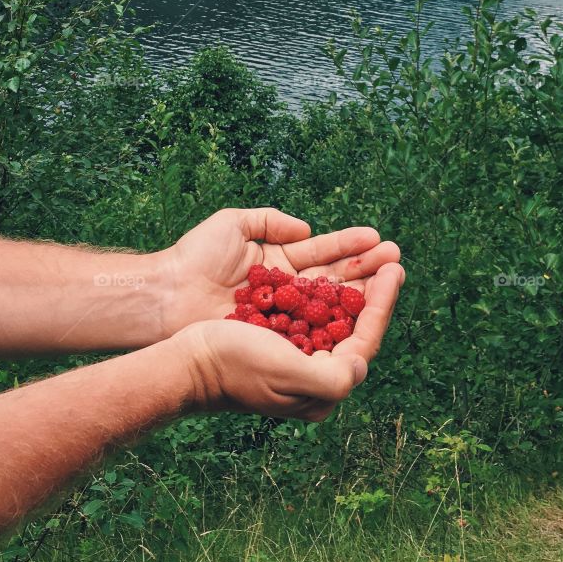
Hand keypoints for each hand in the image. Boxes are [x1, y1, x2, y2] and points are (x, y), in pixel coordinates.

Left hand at [160, 207, 400, 336]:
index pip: (324, 254)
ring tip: (391, 279)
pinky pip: (313, 332)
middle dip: (367, 270)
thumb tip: (308, 230)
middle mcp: (287, 293)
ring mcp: (285, 318)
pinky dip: (338, 324)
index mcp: (280, 264)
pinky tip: (362, 314)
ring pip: (331, 306)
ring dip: (362, 294)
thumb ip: (271, 221)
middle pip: (335, 281)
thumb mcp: (233, 224)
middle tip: (397, 261)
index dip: (351, 247)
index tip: (378, 239)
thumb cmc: (194, 258)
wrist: (165, 295)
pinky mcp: (277, 340)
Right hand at [175, 261, 403, 420]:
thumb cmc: (234, 365)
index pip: (365, 342)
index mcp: (321, 390)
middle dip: (374, 288)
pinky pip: (314, 310)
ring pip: (337, 314)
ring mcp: (297, 357)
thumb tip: (361, 363)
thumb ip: (332, 376)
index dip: (382, 303)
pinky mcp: (280, 340)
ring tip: (374, 255)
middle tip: (392, 257)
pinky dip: (328, 287)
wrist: (188, 361)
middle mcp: (314, 375)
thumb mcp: (287, 374)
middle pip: (354, 326)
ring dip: (354, 282)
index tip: (394, 270)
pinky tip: (335, 267)